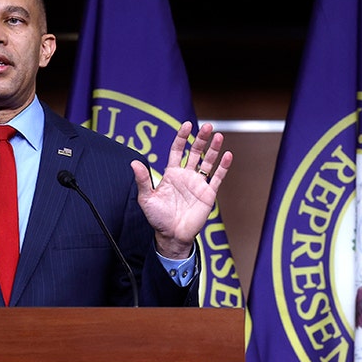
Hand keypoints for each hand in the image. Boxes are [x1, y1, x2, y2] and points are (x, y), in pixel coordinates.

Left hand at [130, 122, 231, 259]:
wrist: (171, 236)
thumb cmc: (157, 218)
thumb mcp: (146, 198)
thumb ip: (143, 180)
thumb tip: (134, 162)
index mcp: (171, 173)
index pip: (177, 150)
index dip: (182, 137)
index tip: (186, 125)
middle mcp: (186, 176)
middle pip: (196, 152)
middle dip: (201, 139)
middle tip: (207, 126)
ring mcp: (198, 184)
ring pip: (208, 162)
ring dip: (213, 149)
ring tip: (217, 136)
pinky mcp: (208, 194)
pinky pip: (217, 178)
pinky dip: (222, 167)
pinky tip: (227, 155)